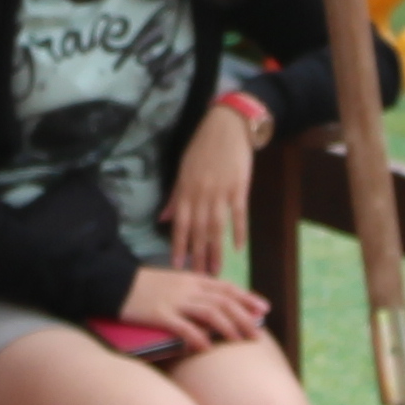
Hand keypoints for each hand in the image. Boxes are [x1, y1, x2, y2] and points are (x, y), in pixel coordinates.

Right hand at [120, 263, 272, 350]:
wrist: (114, 282)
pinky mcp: (159, 314)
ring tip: (238, 341)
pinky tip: (206, 348)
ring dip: (228, 327)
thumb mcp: (173, 282)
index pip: (227, 288)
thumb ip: (195, 291)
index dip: (248, 298)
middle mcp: (188, 287)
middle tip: (256, 334)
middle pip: (224, 301)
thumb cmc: (144, 286)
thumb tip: (215, 305)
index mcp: (192, 278)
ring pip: (210, 312)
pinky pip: (183, 326)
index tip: (264, 310)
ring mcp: (174, 300)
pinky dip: (197, 337)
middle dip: (244, 318)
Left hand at [164, 103, 258, 274]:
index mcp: (186, 189)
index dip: (179, 245)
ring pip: (217, 226)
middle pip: (198, 230)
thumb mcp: (183, 169)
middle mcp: (202, 193)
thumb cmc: (203, 147)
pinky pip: (239, 213)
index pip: (180, 223)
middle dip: (198, 255)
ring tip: (216, 270)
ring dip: (216, 250)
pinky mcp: (240, 186)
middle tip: (199, 278)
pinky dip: (238, 231)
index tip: (178, 266)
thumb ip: (175, 196)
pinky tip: (238, 248)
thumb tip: (164, 218)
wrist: (228, 126)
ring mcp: (221, 190)